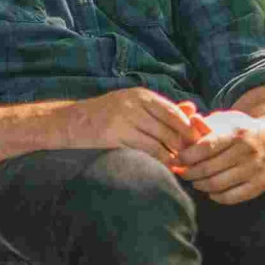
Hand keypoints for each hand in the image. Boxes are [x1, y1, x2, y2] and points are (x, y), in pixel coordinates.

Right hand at [64, 87, 205, 167]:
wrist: (67, 123)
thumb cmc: (102, 115)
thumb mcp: (131, 105)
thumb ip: (160, 108)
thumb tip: (192, 109)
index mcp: (141, 95)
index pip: (176, 113)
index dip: (190, 130)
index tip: (197, 144)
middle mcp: (134, 104)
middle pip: (172, 128)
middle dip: (185, 146)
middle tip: (193, 160)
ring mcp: (124, 119)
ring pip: (162, 141)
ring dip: (174, 156)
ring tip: (181, 166)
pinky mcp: (115, 135)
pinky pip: (147, 151)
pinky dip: (160, 161)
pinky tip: (164, 168)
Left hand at [169, 108, 264, 203]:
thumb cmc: (240, 129)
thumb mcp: (224, 120)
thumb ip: (203, 124)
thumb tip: (187, 122)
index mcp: (237, 132)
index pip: (206, 147)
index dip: (186, 155)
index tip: (174, 158)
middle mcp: (248, 151)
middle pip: (208, 168)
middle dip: (188, 172)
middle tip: (180, 172)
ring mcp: (255, 169)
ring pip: (217, 184)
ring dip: (199, 184)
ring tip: (193, 180)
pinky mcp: (259, 185)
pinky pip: (231, 197)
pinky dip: (216, 196)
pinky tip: (209, 190)